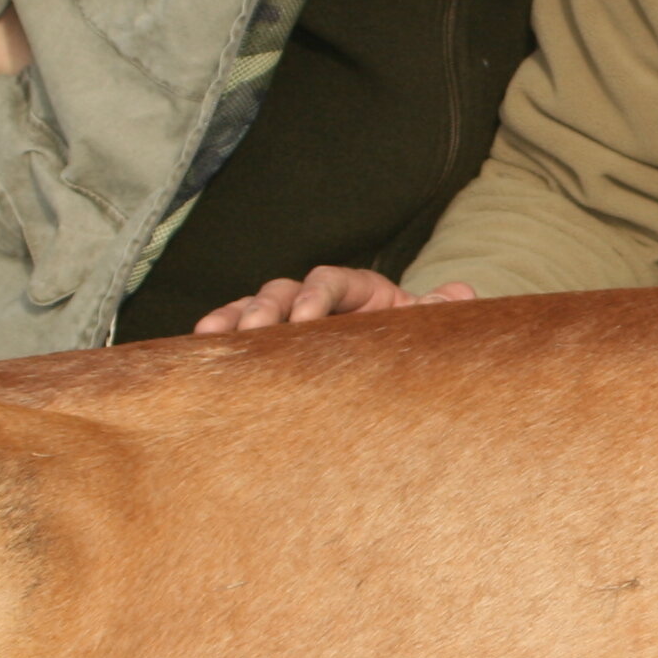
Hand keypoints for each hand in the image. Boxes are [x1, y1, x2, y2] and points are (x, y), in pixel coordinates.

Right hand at [191, 268, 479, 332]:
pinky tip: (198, 349)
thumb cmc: (421, 350)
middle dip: (267, 308)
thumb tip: (459, 294)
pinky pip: (242, 340)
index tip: (306, 320)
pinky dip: (221, 338)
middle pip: (285, 291)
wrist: (410, 377)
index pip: (333, 281)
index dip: (317, 295)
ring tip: (211, 338)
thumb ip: (441, 313)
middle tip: (254, 332)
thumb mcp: (434, 333)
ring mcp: (294, 323)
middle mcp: (322, 301)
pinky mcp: (276, 351)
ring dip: (233, 320)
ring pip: (255, 311)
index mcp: (363, 291)